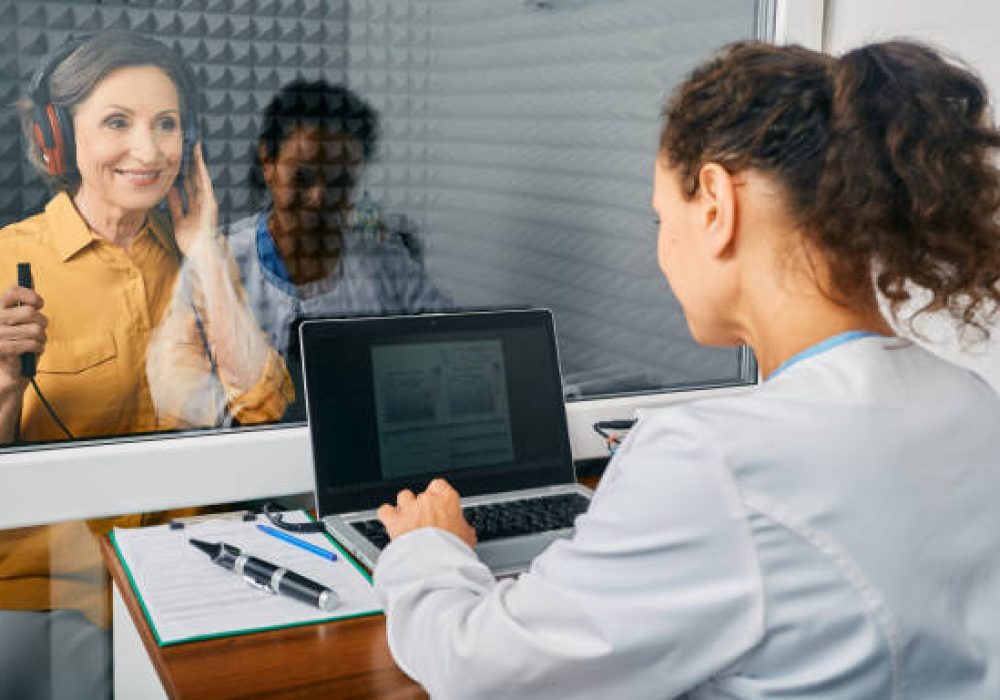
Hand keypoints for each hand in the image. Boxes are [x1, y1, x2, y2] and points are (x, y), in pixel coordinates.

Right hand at [0, 285, 46, 393]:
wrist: (6, 372)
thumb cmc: (16, 341)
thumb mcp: (19, 319)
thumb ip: (23, 299)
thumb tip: (28, 274)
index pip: (13, 291)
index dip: (30, 295)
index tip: (39, 304)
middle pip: (30, 312)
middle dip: (42, 322)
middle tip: (38, 329)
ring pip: (35, 330)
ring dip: (41, 337)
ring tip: (35, 342)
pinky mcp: (2, 349)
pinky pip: (32, 343)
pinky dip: (38, 347)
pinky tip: (33, 350)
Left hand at [167, 142, 217, 256]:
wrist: (200, 254)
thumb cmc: (191, 241)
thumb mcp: (178, 219)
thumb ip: (176, 204)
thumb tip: (169, 189)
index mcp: (195, 205)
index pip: (189, 184)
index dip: (185, 170)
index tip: (180, 156)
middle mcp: (203, 202)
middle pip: (195, 178)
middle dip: (192, 162)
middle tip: (188, 145)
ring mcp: (207, 202)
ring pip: (201, 178)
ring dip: (198, 163)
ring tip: (195, 148)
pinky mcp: (210, 204)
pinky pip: (205, 186)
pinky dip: (202, 174)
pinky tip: (199, 163)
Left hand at [377, 478, 476, 548]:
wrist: (434, 563)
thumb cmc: (452, 550)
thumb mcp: (468, 538)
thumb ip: (464, 529)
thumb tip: (466, 533)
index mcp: (447, 499)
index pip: (441, 485)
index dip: (439, 495)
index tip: (440, 505)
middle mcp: (427, 500)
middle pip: (423, 493)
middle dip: (424, 505)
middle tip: (428, 520)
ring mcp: (409, 508)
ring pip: (404, 496)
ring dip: (405, 506)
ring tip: (409, 519)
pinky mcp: (394, 520)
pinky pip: (385, 510)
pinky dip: (387, 515)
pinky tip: (391, 521)